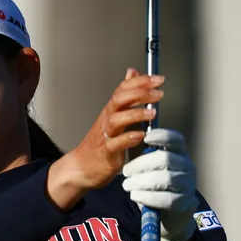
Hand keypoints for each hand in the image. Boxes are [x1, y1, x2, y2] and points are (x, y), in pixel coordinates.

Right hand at [47, 68, 161, 209]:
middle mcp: (107, 120)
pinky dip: (128, 138)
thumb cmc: (99, 143)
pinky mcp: (106, 152)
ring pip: (116, 119)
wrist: (81, 167)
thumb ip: (125, 95)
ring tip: (152, 113)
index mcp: (110, 111)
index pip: (122, 89)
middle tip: (158, 93)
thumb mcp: (113, 115)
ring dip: (135, 114)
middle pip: (119, 100)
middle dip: (140, 93)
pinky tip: (140, 135)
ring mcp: (105, 136)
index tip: (157, 79)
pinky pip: (115, 143)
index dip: (140, 82)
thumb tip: (131, 73)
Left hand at [122, 128, 197, 240]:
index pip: (176, 139)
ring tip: (127, 185)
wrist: (168, 212)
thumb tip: (127, 140)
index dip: (161, 136)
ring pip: (165, 178)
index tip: (144, 138)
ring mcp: (189, 184)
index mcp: (179, 153)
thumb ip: (144, 154)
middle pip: (165, 159)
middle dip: (141, 164)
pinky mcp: (185, 202)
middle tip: (125, 171)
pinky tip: (135, 196)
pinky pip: (166, 198)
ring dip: (141, 182)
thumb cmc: (156, 184)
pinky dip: (147, 197)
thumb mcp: (151, 167)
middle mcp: (187, 166)